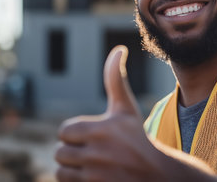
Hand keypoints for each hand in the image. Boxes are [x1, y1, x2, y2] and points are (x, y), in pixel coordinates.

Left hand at [55, 46, 165, 180]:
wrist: (156, 174)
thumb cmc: (137, 137)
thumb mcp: (126, 108)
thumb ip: (115, 79)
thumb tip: (119, 49)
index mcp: (102, 129)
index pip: (65, 131)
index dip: (75, 133)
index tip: (92, 135)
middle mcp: (98, 153)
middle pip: (60, 152)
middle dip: (72, 151)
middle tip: (92, 151)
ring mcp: (96, 176)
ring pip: (61, 171)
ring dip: (72, 168)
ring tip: (92, 165)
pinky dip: (76, 181)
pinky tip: (93, 177)